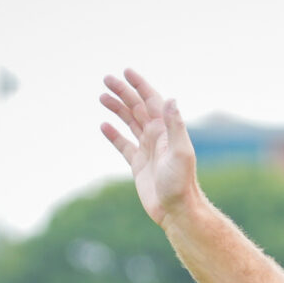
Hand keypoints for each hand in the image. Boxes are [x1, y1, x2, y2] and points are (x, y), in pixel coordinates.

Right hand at [99, 69, 199, 227]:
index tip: (126, 72)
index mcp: (166, 131)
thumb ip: (175, 126)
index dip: (140, 85)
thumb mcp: (180, 152)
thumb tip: (170, 99)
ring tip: (102, 97)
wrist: (177, 211)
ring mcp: (147, 150)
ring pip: (129, 122)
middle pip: (137, 107)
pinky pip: (123, 145)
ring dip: (117, 109)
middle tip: (106, 79)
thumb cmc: (181, 183)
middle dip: (123, 92)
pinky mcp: (138, 165)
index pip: (151, 100)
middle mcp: (157, 137)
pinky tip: (104, 126)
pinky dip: (114, 135)